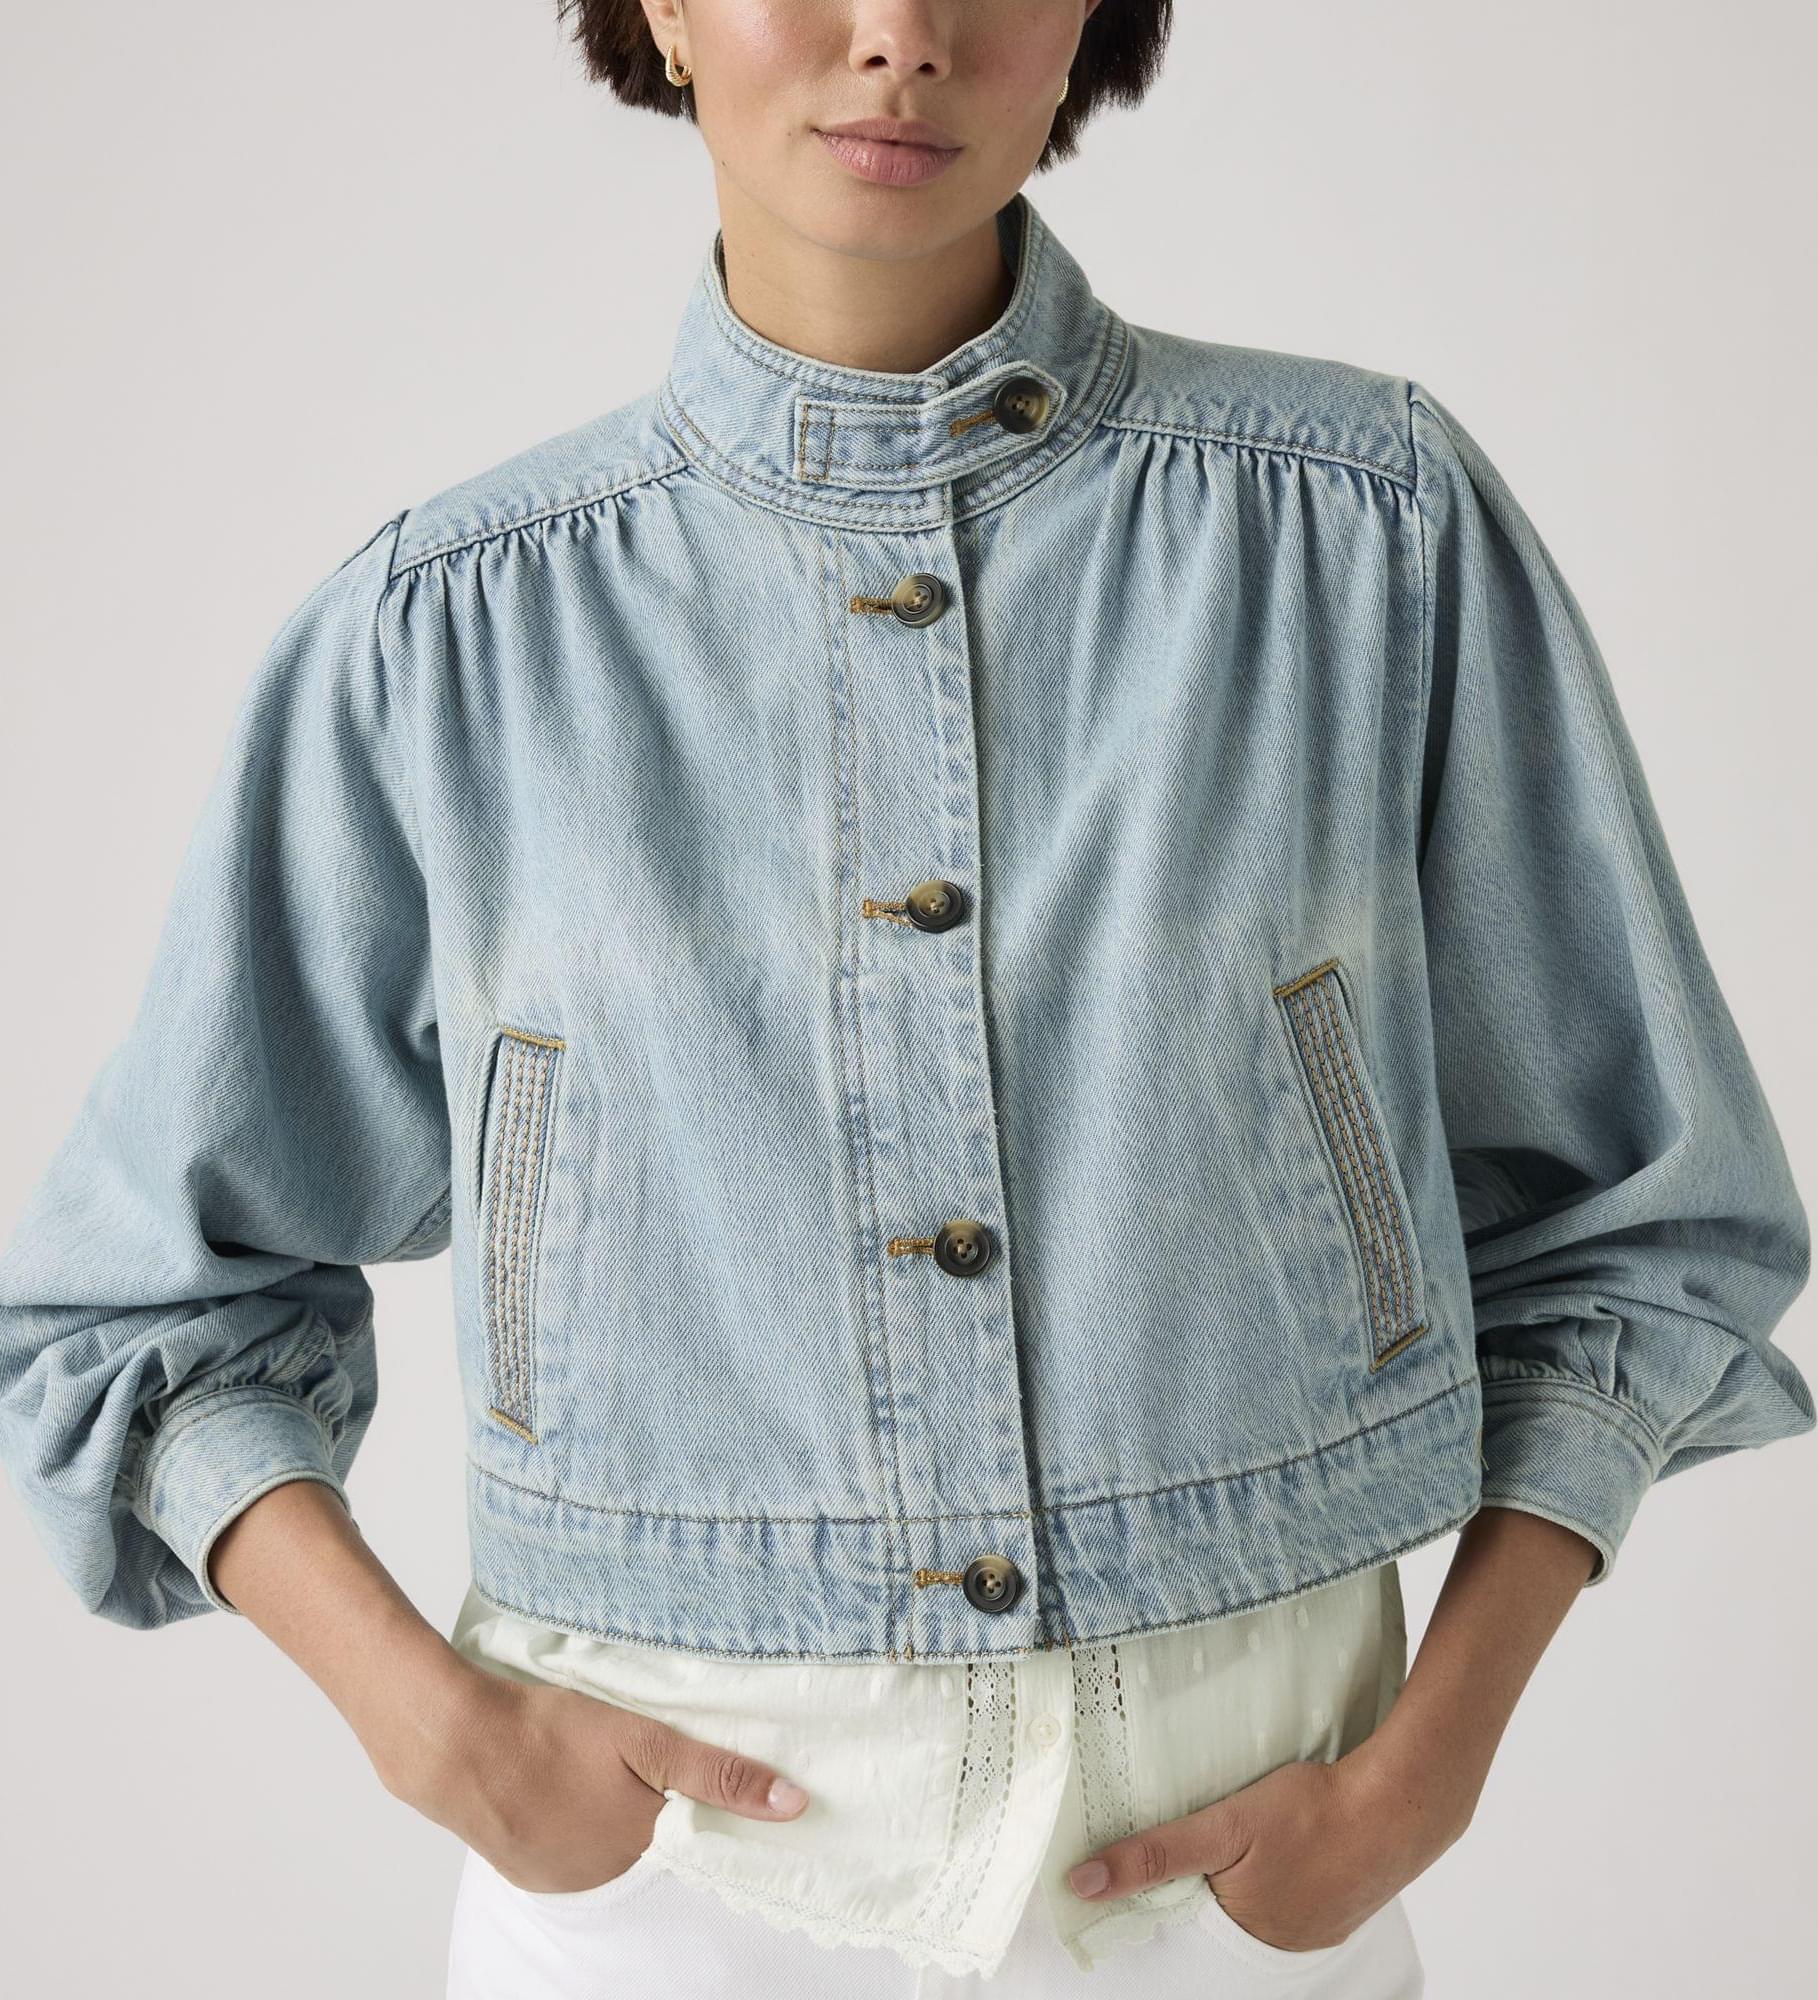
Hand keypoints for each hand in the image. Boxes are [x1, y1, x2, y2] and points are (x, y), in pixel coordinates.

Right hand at [379, 1656, 810, 1894]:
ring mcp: (556, 1875)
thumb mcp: (643, 1741)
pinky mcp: (519, 1864)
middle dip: (647, 1801)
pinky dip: (566, 1816)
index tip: (703, 1772)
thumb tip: (794, 1804)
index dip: (700, 1801)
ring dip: (604, 1808)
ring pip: (602, 1841)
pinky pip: (562, 1845)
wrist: (451, 1741)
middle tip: (629, 1753)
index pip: (691, 1832)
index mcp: (639, 1846)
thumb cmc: (550, 1732)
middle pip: (645, 1837)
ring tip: (588, 1760)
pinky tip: (555, 1777)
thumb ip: (718, 1774)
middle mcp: (601, 1875)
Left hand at [1064, 1738, 1466, 1951]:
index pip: (1179, 1924)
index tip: (1128, 1868)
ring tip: (1236, 1841)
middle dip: (1200, 1885)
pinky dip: (1277, 1875)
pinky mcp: (1338, 1905)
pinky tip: (1280, 1847)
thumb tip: (1081, 1884)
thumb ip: (1154, 1855)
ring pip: (1254, 1904)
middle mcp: (1276, 1945)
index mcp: (1240, 1935)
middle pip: (1217, 1914)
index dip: (1156, 1894)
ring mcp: (1312, 1929)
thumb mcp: (1222, 1827)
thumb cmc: (1310, 1814)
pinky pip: (1291, 1897)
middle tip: (1195, 1841)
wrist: (1399, 1805)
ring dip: (1239, 1879)